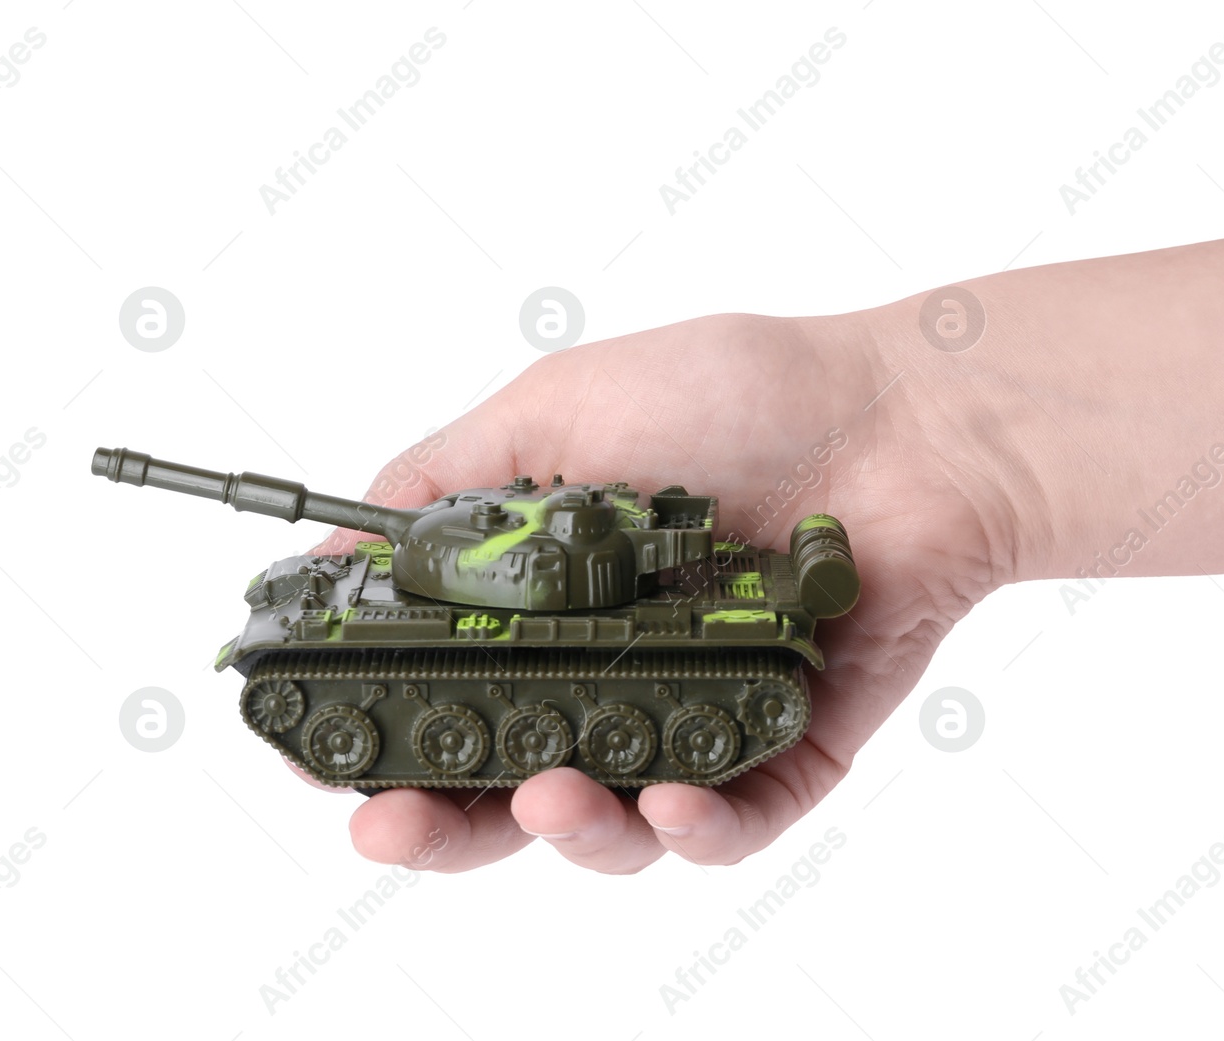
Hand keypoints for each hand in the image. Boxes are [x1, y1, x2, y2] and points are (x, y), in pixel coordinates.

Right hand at [301, 311, 1030, 872]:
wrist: (902, 417)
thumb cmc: (741, 394)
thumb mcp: (557, 409)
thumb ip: (444, 484)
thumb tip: (325, 550)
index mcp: (554, 603)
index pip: (448, 696)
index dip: (380, 737)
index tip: (321, 759)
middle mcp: (619, 669)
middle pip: (511, 786)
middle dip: (441, 826)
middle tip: (387, 825)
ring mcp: (705, 713)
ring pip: (618, 826)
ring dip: (569, 830)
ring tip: (547, 796)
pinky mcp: (791, 747)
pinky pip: (737, 822)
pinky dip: (696, 830)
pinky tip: (667, 803)